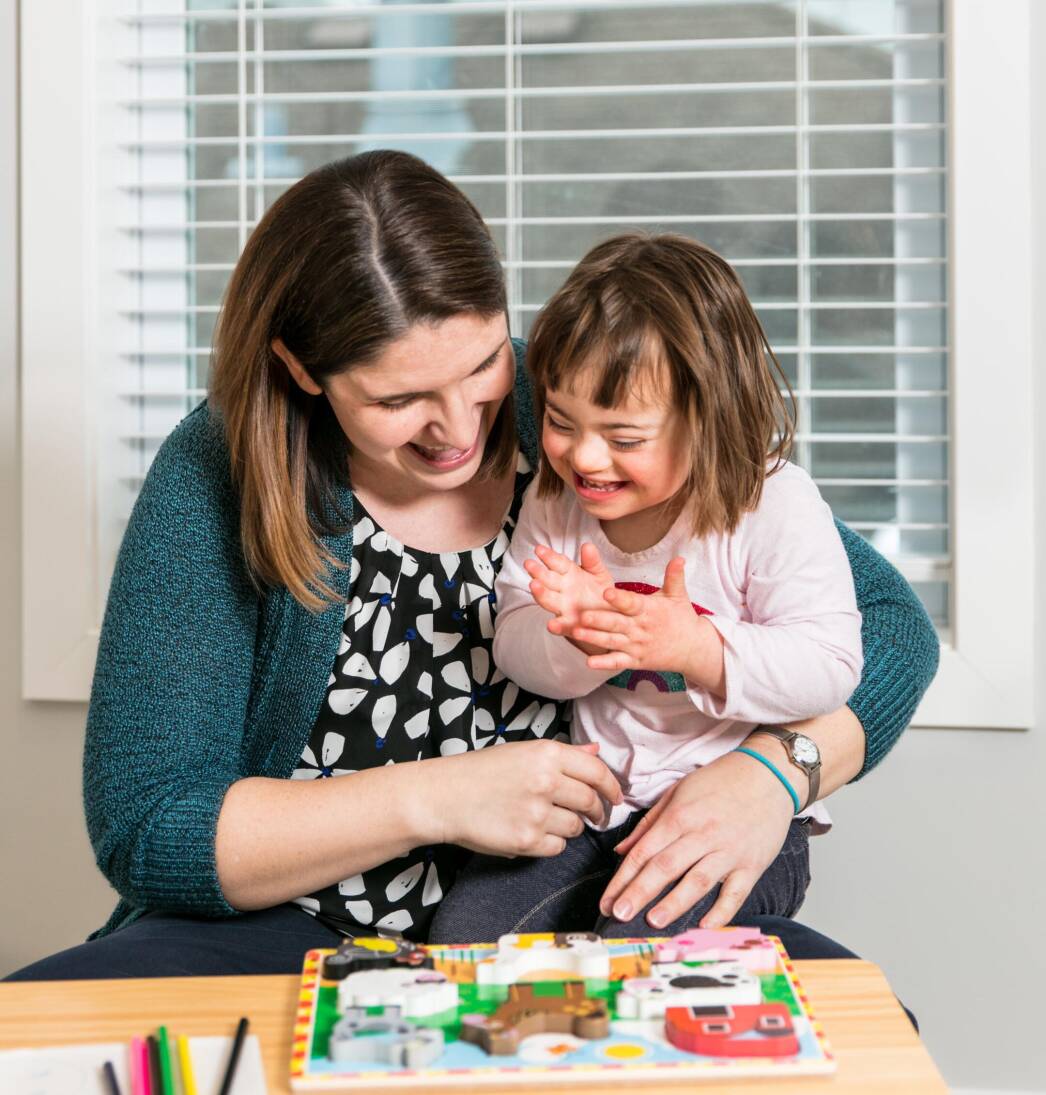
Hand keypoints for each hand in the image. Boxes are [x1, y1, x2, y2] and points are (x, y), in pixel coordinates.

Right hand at [433, 739, 622, 857]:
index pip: (597, 772)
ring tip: (549, 820)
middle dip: (597, 812)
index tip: (616, 797)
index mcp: (546, 754)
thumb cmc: (481, 772)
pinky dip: (551, 844)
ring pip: (576, 827)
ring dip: (570, 827)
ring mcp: (537, 812)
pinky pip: (557, 847)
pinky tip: (533, 832)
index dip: (612, 787)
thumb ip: (564, 755)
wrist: (444, 796)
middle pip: (591, 802)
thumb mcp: (523, 752)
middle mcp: (546, 781)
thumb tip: (596, 752)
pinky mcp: (526, 840)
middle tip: (594, 816)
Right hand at [524, 543, 614, 655]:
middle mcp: (562, 590)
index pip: (557, 563)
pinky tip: (551, 625)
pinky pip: (562, 626)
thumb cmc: (601, 593)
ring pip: (549, 600)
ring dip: (540, 594)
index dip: (548, 556)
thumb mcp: (599, 574)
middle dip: (538, 572)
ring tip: (534, 586)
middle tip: (529, 564)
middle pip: (548, 580)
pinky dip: (556, 626)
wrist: (610, 616)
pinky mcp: (570, 625)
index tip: (539, 549)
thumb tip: (587, 545)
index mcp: (569, 574)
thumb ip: (592, 561)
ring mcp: (564, 607)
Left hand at [568, 557, 723, 691]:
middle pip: (617, 623)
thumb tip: (679, 558)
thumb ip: (674, 577)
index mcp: (648, 610)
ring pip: (613, 642)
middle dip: (599, 619)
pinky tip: (589, 662)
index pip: (631, 603)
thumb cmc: (682, 618)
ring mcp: (637, 646)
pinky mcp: (635, 661)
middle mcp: (640, 628)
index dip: (619, 598)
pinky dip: (604, 663)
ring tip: (577, 633)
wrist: (693, 649)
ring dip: (595, 638)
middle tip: (583, 615)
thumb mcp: (678, 596)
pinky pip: (618, 662)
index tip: (606, 592)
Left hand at [598, 751, 793, 928]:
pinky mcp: (752, 865)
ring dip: (674, 903)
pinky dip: (722, 911)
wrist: (768, 775)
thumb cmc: (720, 781)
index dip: (622, 878)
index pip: (644, 852)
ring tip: (653, 922)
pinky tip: (705, 925)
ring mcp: (728, 851)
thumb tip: (622, 851)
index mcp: (679, 816)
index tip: (608, 900)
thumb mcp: (678, 792)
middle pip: (664, 867)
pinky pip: (736, 893)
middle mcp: (702, 834)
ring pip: (697, 881)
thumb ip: (649, 823)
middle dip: (639, 893)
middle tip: (618, 914)